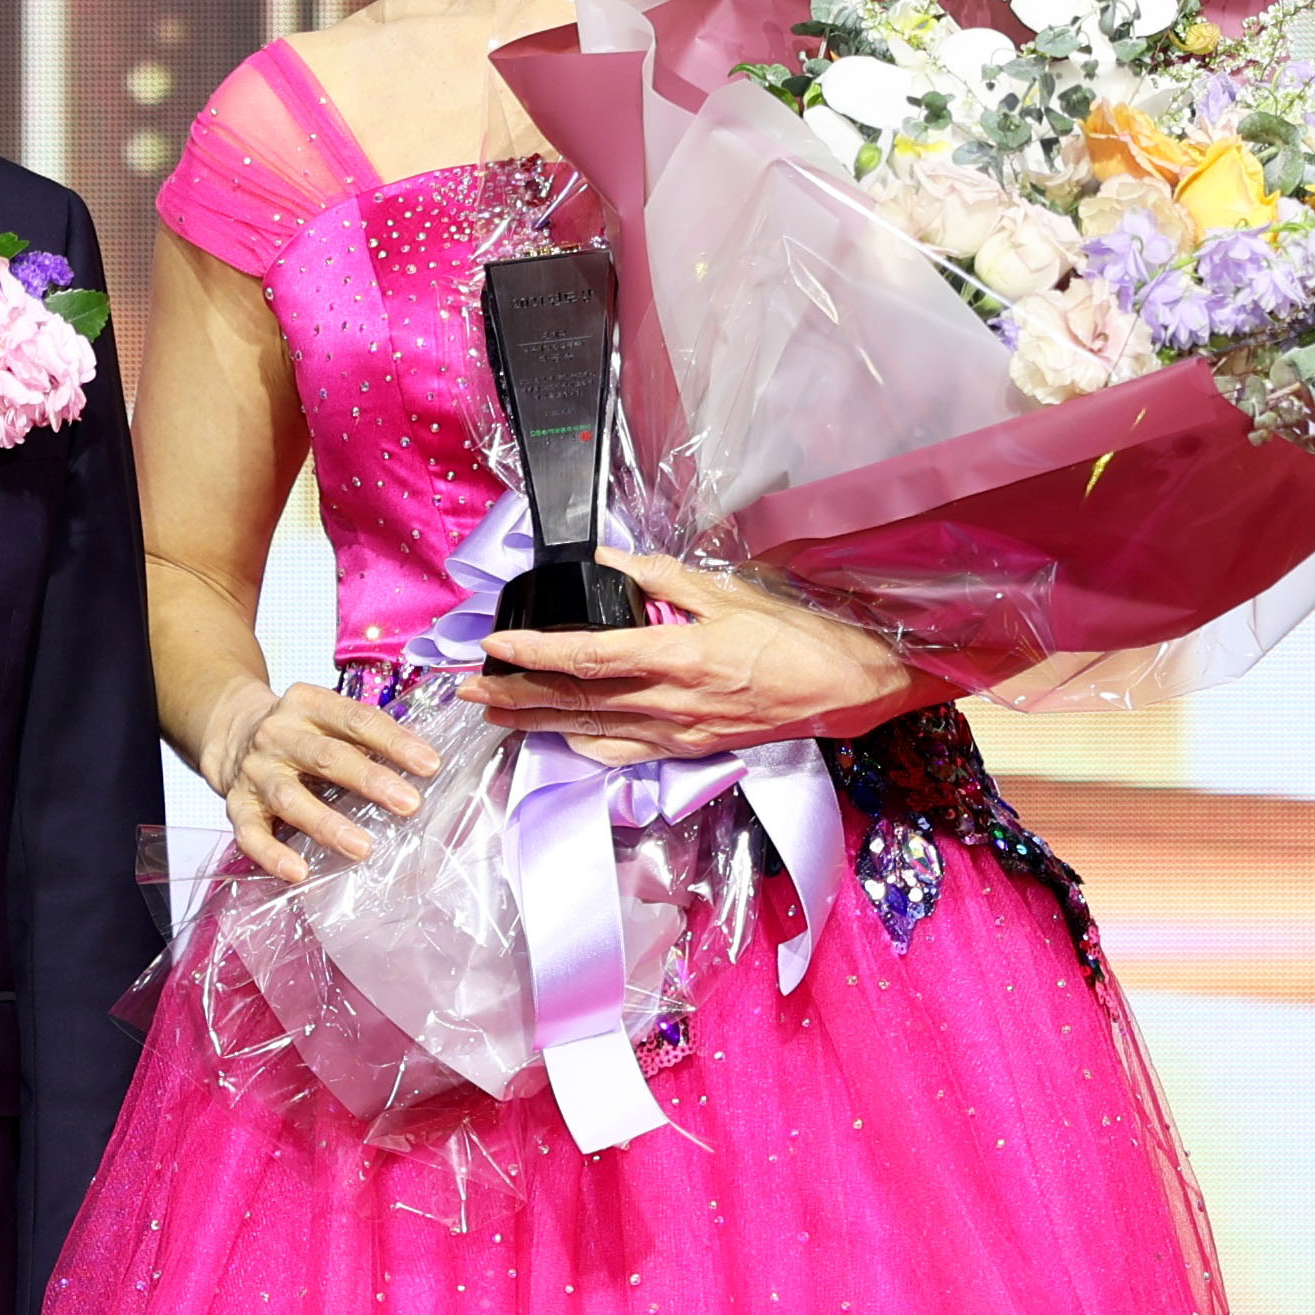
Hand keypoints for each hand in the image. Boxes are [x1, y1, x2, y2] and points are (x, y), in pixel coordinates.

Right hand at [202, 679, 440, 884]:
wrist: (232, 732)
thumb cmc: (299, 732)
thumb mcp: (327, 718)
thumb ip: (366, 736)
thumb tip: (422, 765)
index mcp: (307, 705)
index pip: (356, 719)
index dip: (393, 741)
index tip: (429, 765)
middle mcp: (278, 735)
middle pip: (326, 757)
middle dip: (370, 781)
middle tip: (408, 804)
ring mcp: (255, 771)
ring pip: (290, 798)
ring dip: (327, 824)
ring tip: (362, 847)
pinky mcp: (237, 805)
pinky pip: (251, 833)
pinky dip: (272, 854)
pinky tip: (299, 871)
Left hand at [469, 552, 937, 765]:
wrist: (846, 688)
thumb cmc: (794, 635)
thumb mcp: (729, 591)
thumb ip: (662, 578)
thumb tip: (610, 562)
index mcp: (675, 656)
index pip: (586, 656)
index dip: (534, 650)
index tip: (494, 644)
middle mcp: (668, 702)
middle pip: (574, 700)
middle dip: (515, 694)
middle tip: (467, 690)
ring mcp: (676, 733)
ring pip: (589, 730)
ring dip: (535, 723)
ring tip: (493, 715)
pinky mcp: (688, 749)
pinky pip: (622, 751)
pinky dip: (582, 745)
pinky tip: (557, 739)